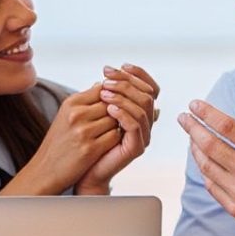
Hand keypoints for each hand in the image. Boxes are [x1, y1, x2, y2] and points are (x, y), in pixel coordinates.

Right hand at [10, 83, 125, 193]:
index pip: (102, 89)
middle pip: (112, 104)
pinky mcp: (91, 149)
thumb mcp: (65, 115)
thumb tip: (101, 84)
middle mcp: (76, 114)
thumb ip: (84, 100)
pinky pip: (115, 136)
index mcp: (71, 103)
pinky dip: (114, 140)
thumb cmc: (58, 142)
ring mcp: (84, 132)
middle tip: (111, 122)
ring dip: (116, 126)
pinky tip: (107, 143)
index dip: (110, 98)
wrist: (46, 170)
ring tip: (107, 133)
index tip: (109, 108)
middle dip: (115, 112)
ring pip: (115, 120)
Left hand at [80, 65, 161, 192]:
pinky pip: (135, 126)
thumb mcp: (97, 113)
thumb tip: (105, 75)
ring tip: (104, 93)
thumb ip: (106, 96)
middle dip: (126, 83)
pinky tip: (109, 108)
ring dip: (123, 97)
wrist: (85, 170)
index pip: (149, 87)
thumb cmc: (90, 141)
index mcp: (140, 112)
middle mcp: (146, 123)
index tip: (120, 66)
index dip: (138, 74)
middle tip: (107, 79)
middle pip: (147, 95)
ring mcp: (143, 136)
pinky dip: (123, 114)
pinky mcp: (136, 148)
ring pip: (142, 109)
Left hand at [180, 99, 234, 235]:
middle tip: (183, 117)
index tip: (194, 104)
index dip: (206, 112)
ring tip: (192, 137)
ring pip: (207, 166)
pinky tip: (204, 160)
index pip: (225, 126)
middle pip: (209, 144)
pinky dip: (205, 171)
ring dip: (195, 148)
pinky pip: (212, 186)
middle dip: (192, 127)